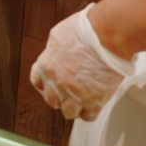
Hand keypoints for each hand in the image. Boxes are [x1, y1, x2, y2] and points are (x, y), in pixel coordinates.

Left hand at [29, 7, 133, 121]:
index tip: (51, 83)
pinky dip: (91, 110)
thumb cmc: (87, 29)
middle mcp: (57, 82)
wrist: (108, 34)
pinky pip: (88, 115)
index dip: (45, 83)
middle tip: (69, 90)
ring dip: (73, 107)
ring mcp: (75, 94)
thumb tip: (56, 54)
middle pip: (51, 99)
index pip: (37, 81)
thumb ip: (54, 49)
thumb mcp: (59, 34)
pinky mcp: (94, 100)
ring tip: (81, 99)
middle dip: (59, 96)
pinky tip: (94, 102)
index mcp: (47, 65)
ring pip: (68, 112)